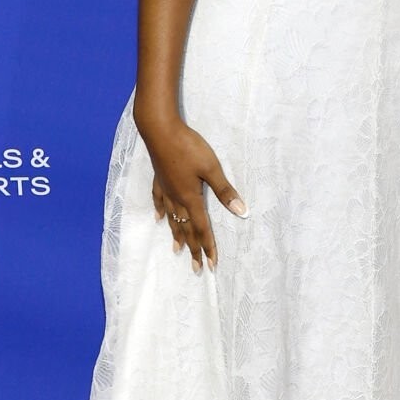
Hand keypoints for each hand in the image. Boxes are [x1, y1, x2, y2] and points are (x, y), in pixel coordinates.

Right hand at [138, 116, 246, 272]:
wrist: (160, 130)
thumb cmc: (188, 147)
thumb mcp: (211, 168)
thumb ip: (225, 191)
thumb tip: (241, 211)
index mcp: (191, 198)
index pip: (202, 228)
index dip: (208, 247)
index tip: (212, 265)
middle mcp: (177, 198)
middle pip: (186, 229)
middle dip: (193, 249)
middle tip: (196, 269)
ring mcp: (166, 189)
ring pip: (172, 219)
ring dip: (177, 235)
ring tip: (177, 250)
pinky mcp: (159, 179)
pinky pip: (159, 201)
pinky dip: (160, 212)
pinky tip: (158, 219)